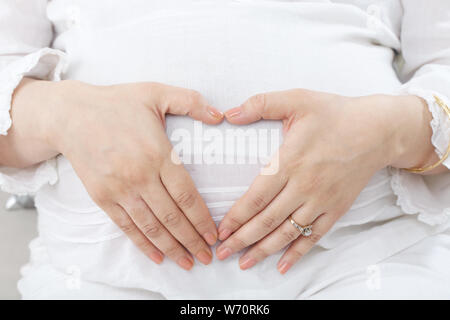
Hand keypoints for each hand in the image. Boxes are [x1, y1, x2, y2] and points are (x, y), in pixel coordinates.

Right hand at [44, 80, 223, 269]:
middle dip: (193, 241)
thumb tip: (221, 116)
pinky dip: (143, 244)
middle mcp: (140, 176)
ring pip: (151, 227)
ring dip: (172, 248)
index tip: (214, 234)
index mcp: (158, 154)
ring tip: (188, 262)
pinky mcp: (102, 197)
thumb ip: (191, 101)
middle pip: (172, 218)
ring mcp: (119, 189)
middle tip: (208, 257)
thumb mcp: (156, 92)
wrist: (70, 115)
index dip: (202, 219)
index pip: (187, 196)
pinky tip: (157, 256)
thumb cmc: (117, 103)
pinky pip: (126, 226)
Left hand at [216, 89, 433, 273]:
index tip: (221, 230)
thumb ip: (261, 104)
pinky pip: (314, 236)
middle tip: (223, 253)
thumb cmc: (335, 114)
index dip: (237, 216)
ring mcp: (322, 200)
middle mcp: (305, 186)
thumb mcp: (297, 99)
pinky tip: (283, 265)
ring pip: (288, 233)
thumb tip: (229, 113)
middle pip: (268, 220)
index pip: (257, 196)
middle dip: (242, 239)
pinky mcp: (337, 209)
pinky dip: (298, 253)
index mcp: (291, 161)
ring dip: (264, 250)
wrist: (378, 130)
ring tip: (245, 263)